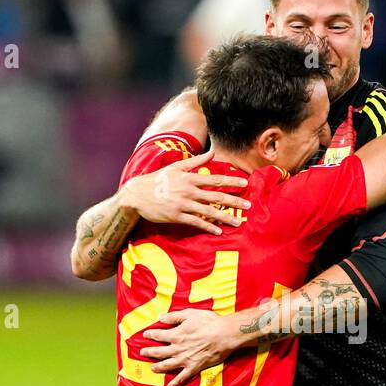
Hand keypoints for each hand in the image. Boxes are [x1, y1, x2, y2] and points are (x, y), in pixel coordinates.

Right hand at [119, 148, 249, 234]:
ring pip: (209, 211)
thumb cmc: (157, 180)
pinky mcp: (177, 216)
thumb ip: (196, 161)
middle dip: (234, 201)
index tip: (245, 183)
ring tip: (238, 223)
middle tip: (248, 206)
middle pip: (216, 196)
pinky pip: (196, 223)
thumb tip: (212, 153)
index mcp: (189, 178)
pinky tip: (218, 232)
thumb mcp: (176, 167)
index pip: (215, 179)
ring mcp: (183, 204)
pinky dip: (208, 227)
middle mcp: (189, 190)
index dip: (231, 181)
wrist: (137, 195)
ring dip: (225, 217)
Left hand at [141, 308, 240, 385]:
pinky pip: (182, 377)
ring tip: (152, 368)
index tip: (145, 335)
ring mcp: (185, 359)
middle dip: (149, 352)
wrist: (224, 335)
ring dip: (158, 367)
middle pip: (159, 352)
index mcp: (176, 334)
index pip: (158, 335)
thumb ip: (174, 316)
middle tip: (142, 353)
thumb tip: (160, 317)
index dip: (150, 334)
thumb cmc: (209, 322)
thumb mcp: (190, 314)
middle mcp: (177, 348)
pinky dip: (175, 383)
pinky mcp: (194, 367)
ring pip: (167, 365)